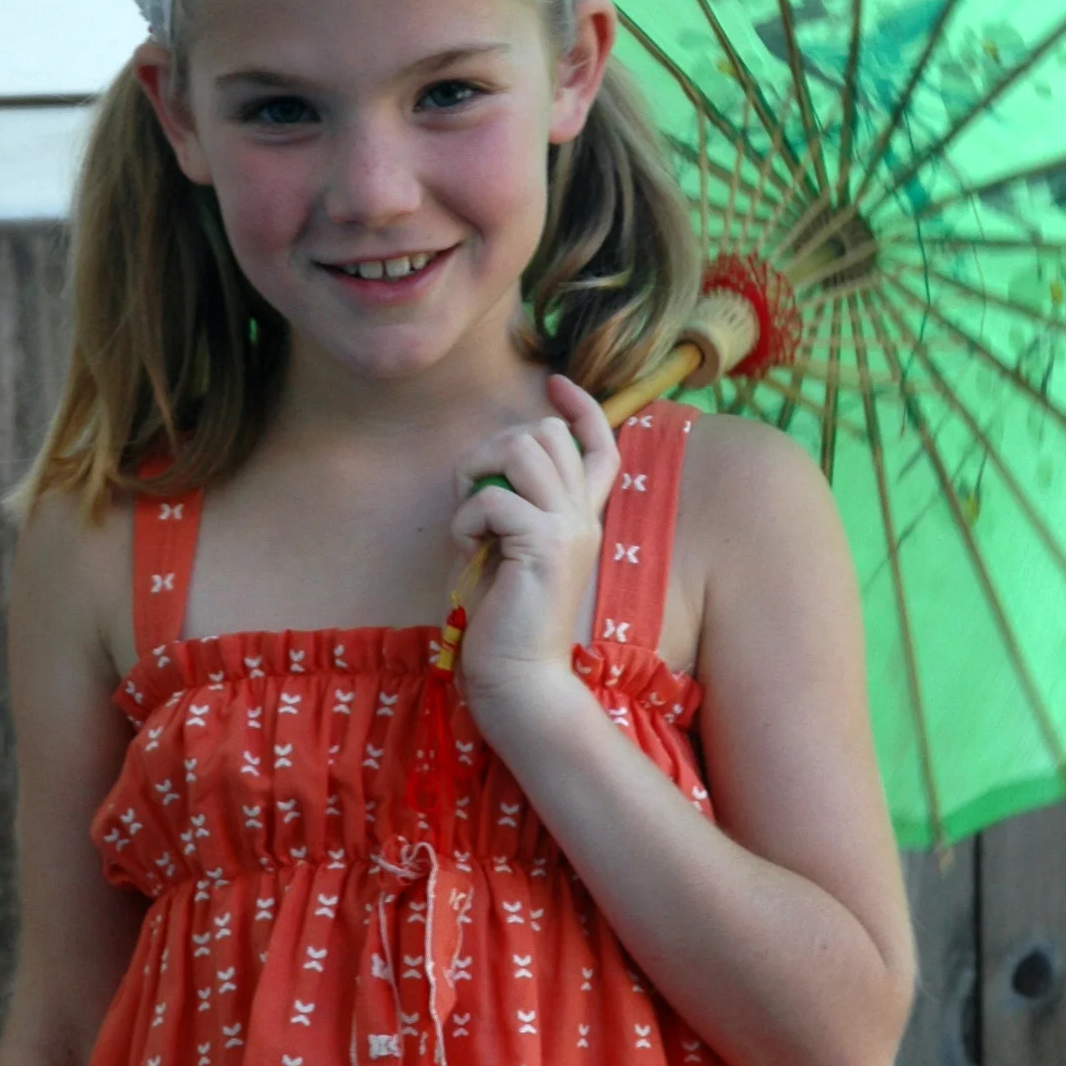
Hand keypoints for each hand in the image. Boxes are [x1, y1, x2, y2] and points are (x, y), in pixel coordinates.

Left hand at [451, 373, 620, 738]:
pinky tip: (468, 553)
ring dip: (478, 472)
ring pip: (523, 449)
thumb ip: (512, 511)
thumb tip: (485, 472)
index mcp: (580, 520)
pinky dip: (466, 520)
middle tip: (472, 495)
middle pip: (547, 435)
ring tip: (469, 519)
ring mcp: (569, 529)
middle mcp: (583, 518)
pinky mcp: (544, 545)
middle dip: (495, 447)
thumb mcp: (510, 556)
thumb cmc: (504, 627)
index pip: (599, 446)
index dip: (580, 408)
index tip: (556, 383)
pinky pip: (493, 499)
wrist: (520, 683)